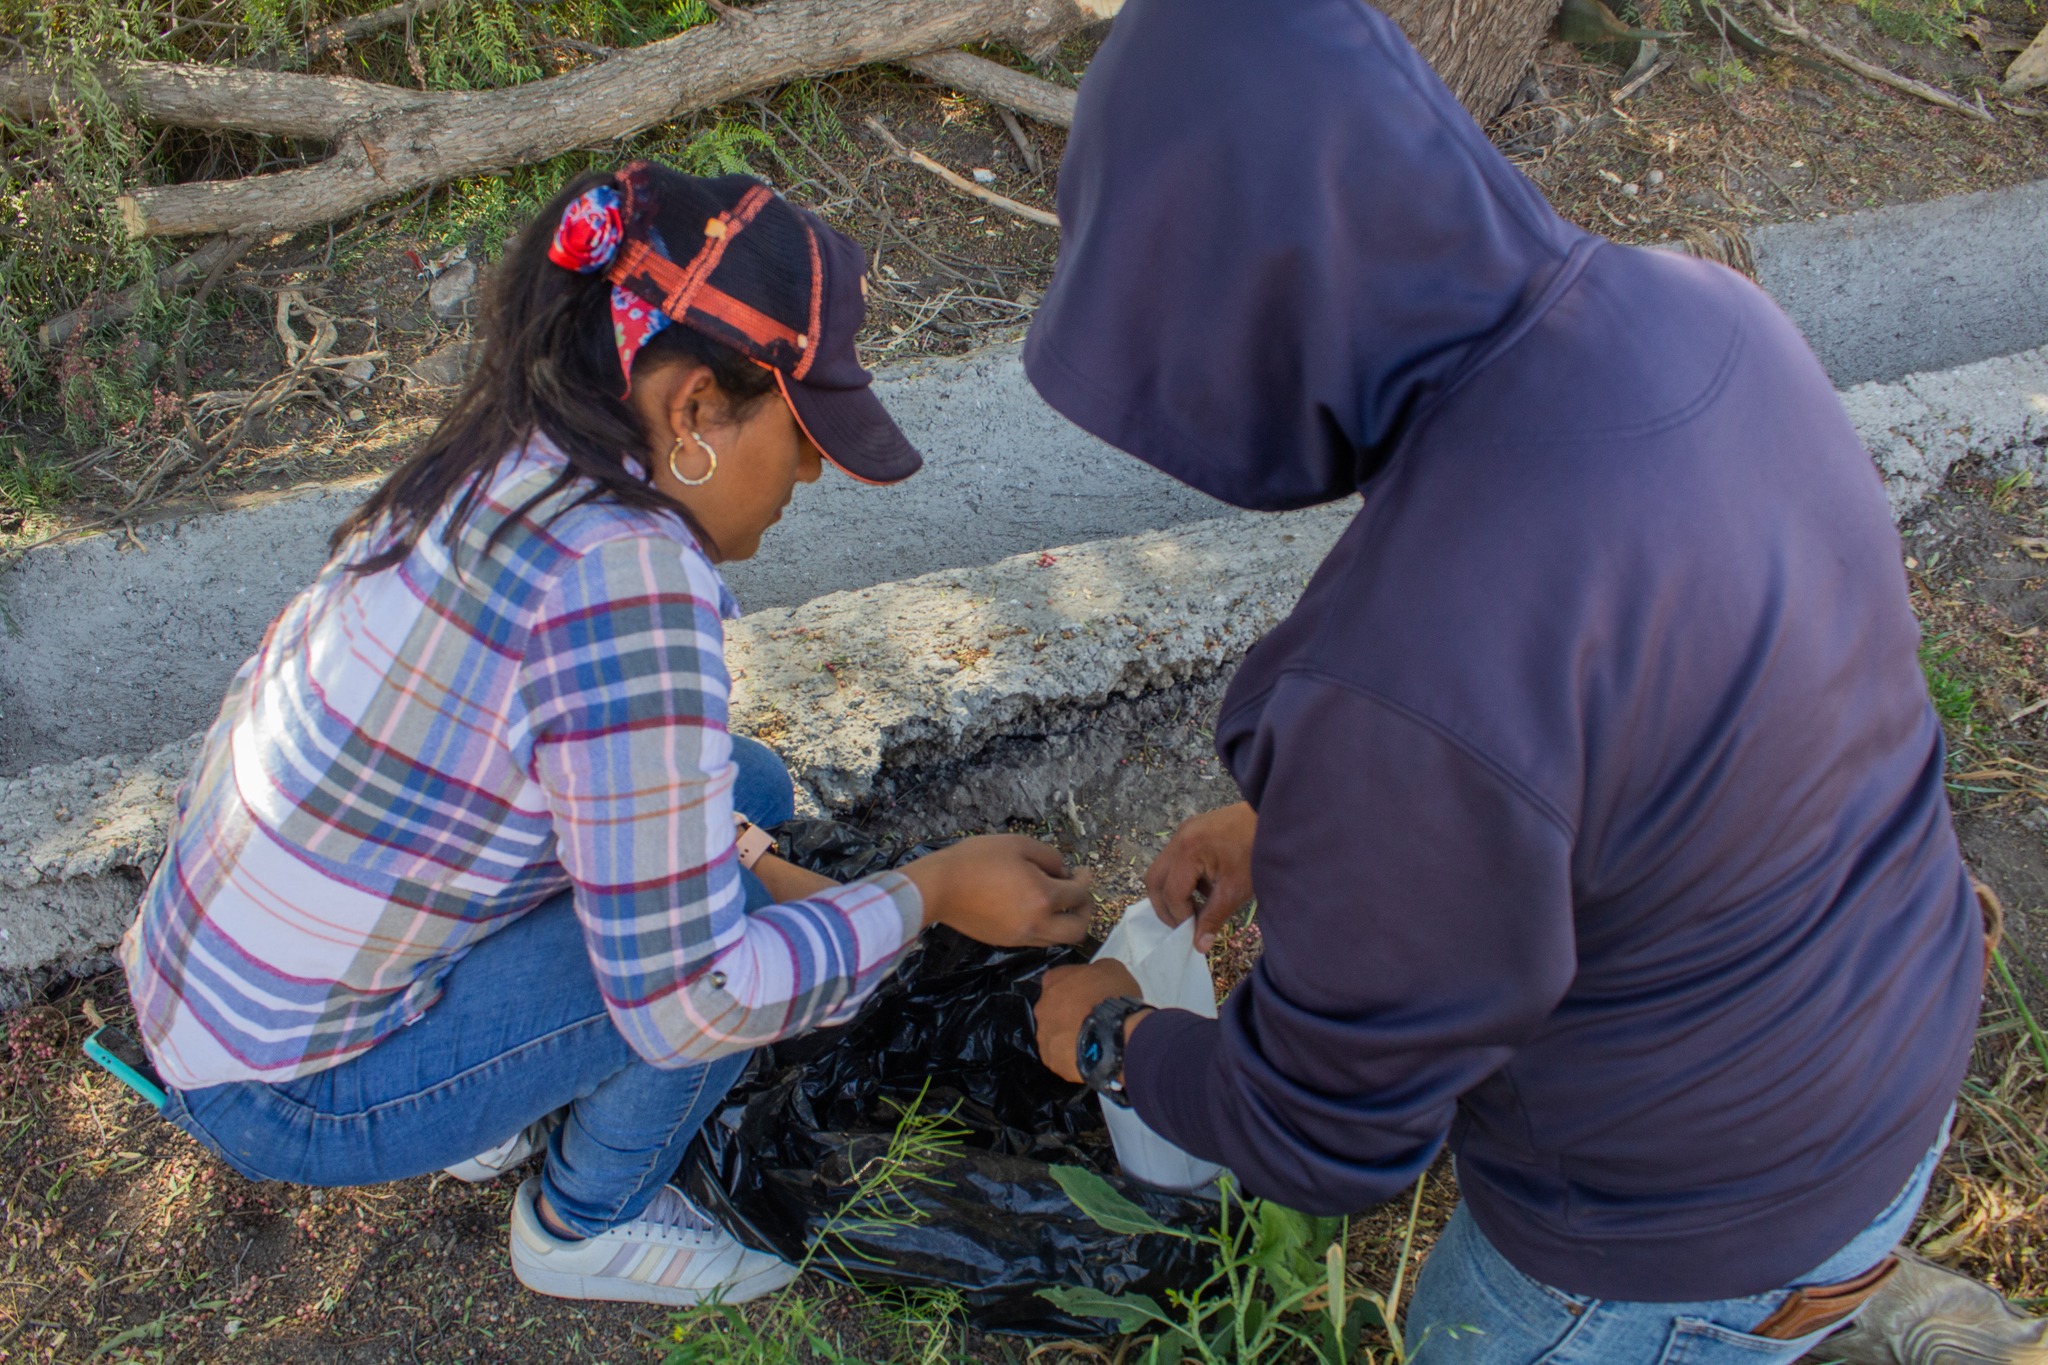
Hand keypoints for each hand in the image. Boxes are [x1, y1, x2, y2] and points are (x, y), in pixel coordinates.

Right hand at [901, 835, 1095, 947]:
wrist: (938, 888)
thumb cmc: (977, 859)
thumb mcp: (1018, 844)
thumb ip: (1049, 857)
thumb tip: (1063, 872)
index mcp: (1044, 897)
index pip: (1079, 895)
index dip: (1085, 880)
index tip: (1082, 871)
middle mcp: (1037, 924)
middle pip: (1078, 930)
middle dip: (1085, 911)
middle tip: (1078, 894)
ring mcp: (1021, 938)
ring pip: (1058, 939)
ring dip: (1065, 921)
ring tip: (1057, 901)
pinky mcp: (1005, 942)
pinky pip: (1038, 940)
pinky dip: (1046, 927)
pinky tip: (1035, 909)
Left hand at [1034, 960, 1144, 1083]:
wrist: (1115, 1035)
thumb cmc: (1113, 996)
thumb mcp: (1112, 969)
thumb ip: (1096, 972)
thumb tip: (1095, 980)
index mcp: (1053, 980)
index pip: (1058, 980)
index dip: (1075, 989)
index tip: (1090, 996)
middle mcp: (1042, 1007)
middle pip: (1053, 1009)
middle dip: (1069, 1014)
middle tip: (1091, 1020)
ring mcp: (1044, 1035)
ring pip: (1055, 1035)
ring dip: (1069, 1037)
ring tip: (1092, 1042)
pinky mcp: (1051, 1060)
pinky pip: (1061, 1058)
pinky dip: (1073, 1057)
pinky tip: (1090, 1057)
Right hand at [1145, 802, 1256, 951]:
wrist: (1276, 818)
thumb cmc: (1258, 853)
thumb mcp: (1236, 890)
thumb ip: (1213, 918)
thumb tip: (1198, 946)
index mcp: (1188, 850)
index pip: (1171, 893)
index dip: (1180, 917)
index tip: (1195, 932)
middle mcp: (1179, 838)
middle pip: (1154, 881)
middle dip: (1166, 908)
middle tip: (1185, 926)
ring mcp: (1183, 831)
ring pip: (1162, 871)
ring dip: (1174, 894)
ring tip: (1198, 909)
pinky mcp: (1191, 830)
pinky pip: (1175, 860)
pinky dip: (1183, 880)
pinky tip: (1206, 890)